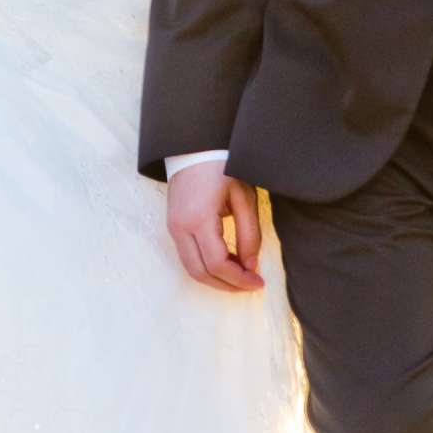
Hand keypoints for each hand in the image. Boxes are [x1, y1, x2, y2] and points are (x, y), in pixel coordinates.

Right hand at [164, 163, 265, 292]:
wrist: (195, 148)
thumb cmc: (222, 167)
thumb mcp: (244, 197)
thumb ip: (249, 233)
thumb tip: (250, 265)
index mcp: (198, 219)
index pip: (217, 264)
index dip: (239, 279)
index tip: (258, 282)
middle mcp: (180, 228)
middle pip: (200, 273)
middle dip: (227, 285)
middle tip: (250, 284)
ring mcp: (173, 228)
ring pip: (191, 269)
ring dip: (216, 279)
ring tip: (240, 276)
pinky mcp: (173, 226)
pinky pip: (188, 257)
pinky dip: (206, 267)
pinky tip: (226, 263)